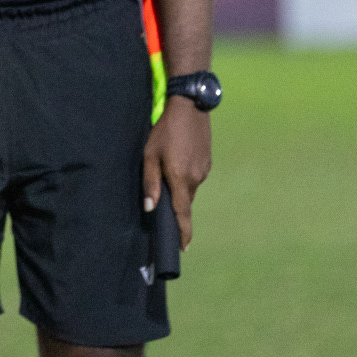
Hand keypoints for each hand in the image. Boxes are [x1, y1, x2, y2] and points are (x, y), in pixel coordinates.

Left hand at [142, 94, 211, 248]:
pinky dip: (185, 177)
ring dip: (179, 189)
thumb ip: (150, 182)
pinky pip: (194, 177)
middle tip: (163, 207)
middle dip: (175, 207)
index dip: (183, 232)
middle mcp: (196, 178)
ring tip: (167, 173)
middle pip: (184, 201)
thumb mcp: (149, 155)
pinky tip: (176, 162)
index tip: (183, 248)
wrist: (190, 108)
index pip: (183, 213)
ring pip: (189, 189)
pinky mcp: (207, 162)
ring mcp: (204, 170)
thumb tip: (150, 207)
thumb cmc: (164, 131)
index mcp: (181, 179)